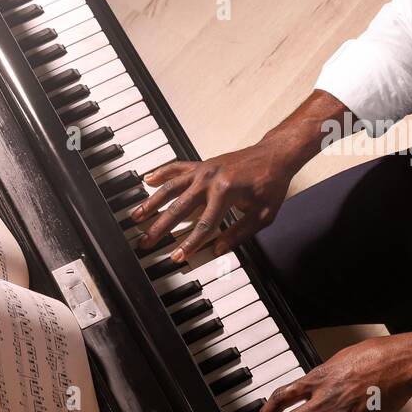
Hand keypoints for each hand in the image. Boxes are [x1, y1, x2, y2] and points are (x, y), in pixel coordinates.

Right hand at [129, 140, 296, 259]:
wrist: (275, 155)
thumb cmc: (271, 183)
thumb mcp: (263, 214)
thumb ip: (239, 233)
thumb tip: (218, 250)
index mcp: (226, 193)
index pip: (203, 225)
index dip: (189, 244)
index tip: (176, 257)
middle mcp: (210, 179)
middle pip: (179, 208)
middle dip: (161, 228)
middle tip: (146, 242)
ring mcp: (204, 170)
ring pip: (171, 187)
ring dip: (152, 202)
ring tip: (136, 216)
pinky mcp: (202, 164)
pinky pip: (177, 167)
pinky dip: (161, 173)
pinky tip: (147, 180)